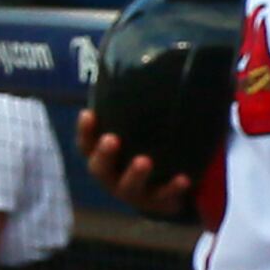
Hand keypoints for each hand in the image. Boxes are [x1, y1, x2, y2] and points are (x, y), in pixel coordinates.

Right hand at [77, 112, 196, 220]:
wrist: (166, 189)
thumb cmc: (148, 148)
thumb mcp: (143, 129)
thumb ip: (143, 107)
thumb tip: (162, 66)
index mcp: (105, 157)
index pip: (86, 144)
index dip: (85, 131)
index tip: (89, 113)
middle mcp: (112, 176)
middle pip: (99, 168)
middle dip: (103, 154)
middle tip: (112, 139)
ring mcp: (134, 193)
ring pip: (127, 187)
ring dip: (134, 174)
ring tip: (145, 160)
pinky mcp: (157, 203)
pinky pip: (163, 199)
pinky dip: (172, 189)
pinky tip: (184, 179)